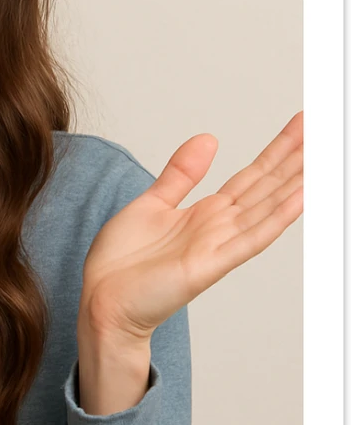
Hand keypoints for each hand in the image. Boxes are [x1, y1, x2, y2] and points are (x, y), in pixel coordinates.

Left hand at [79, 111, 303, 343]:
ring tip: (321, 155)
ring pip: (267, 207)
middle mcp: (218, 227)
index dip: (277, 150)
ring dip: (296, 181)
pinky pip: (251, 238)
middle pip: (266, 185)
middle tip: (321, 126)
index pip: (251, 176)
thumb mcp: (151, 203)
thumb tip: (210, 139)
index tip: (301, 124)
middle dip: (295, 157)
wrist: (102, 300)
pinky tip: (300, 196)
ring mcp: (218, 245)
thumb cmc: (122, 262)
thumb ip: (182, 174)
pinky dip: (277, 218)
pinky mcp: (210, 265)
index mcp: (205, 213)